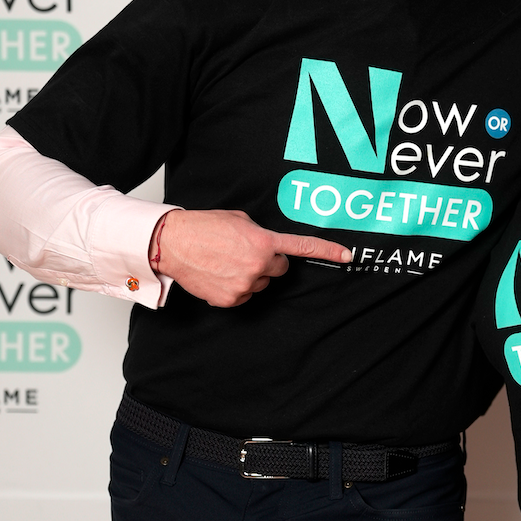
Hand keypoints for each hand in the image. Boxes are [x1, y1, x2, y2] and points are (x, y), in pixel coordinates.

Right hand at [154, 208, 350, 307]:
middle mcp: (259, 266)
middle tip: (243, 253)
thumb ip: (260, 233)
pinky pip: (243, 295)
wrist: (173, 244)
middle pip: (278, 270)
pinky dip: (234, 288)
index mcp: (264, 242)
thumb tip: (267, 245)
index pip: (302, 248)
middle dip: (267, 262)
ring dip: (249, 275)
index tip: (348, 256)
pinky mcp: (231, 299)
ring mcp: (245, 285)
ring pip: (260, 284)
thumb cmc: (203, 227)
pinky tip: (218, 275)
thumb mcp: (239, 220)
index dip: (327, 251)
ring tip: (225, 262)